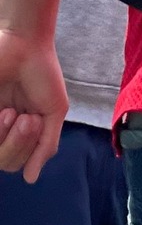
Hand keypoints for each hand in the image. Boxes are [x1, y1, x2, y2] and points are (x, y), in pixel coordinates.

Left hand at [0, 27, 67, 181]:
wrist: (25, 46)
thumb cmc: (42, 74)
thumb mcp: (54, 112)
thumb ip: (47, 145)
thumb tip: (31, 178)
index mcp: (20, 132)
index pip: (17, 162)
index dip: (27, 151)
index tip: (37, 122)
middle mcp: (1, 130)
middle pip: (4, 163)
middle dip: (18, 144)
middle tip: (27, 118)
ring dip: (7, 138)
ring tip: (12, 111)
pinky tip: (4, 111)